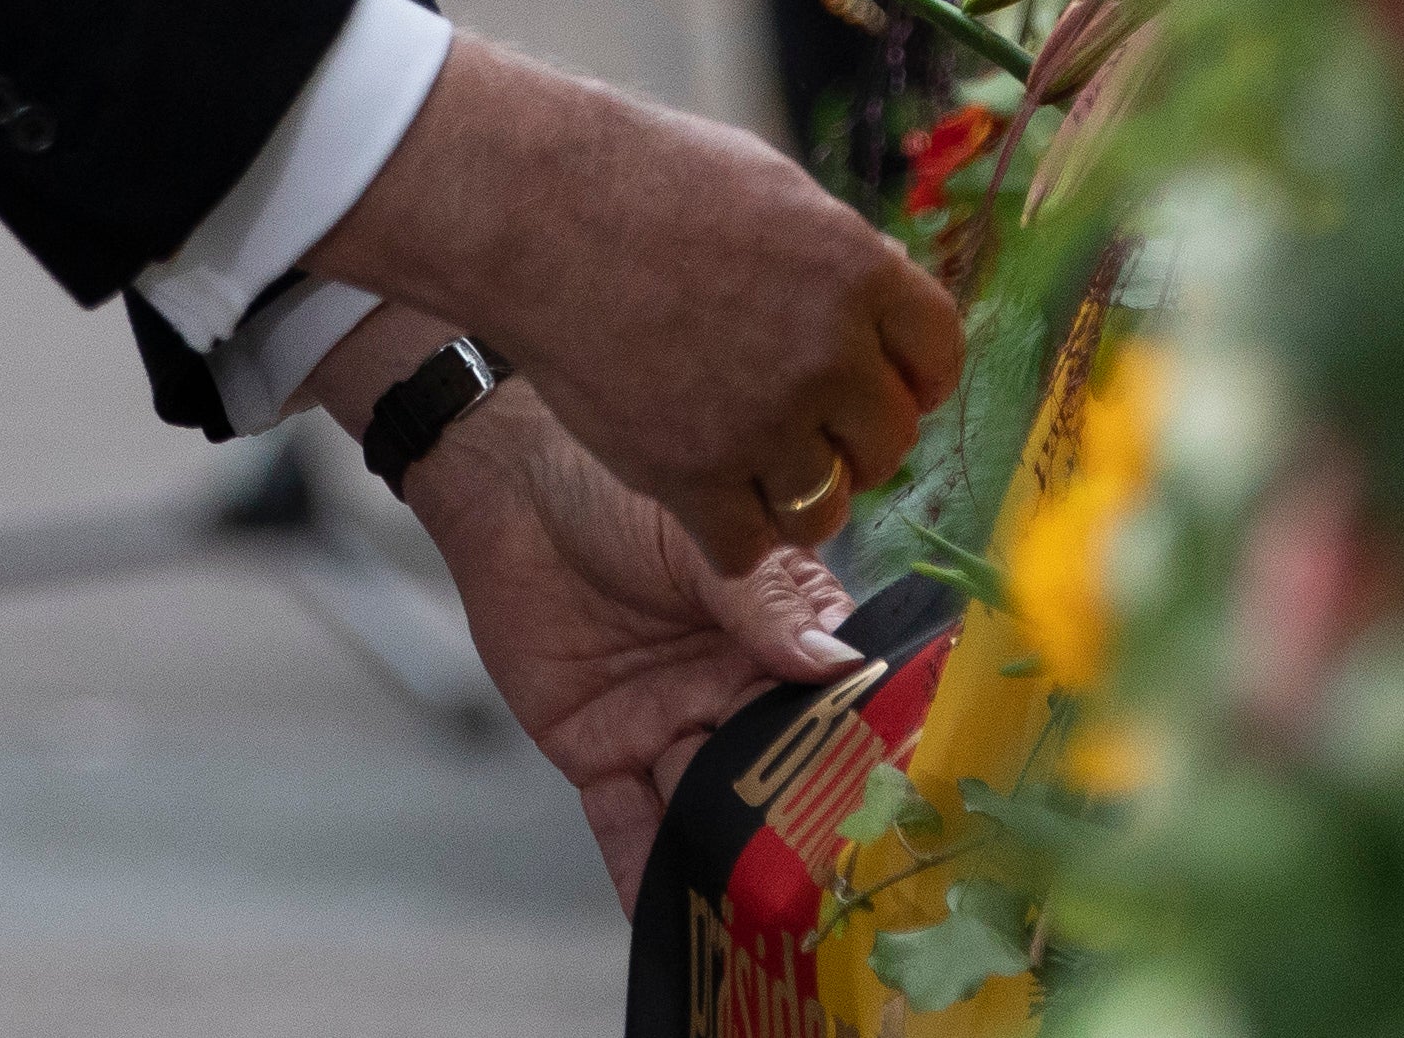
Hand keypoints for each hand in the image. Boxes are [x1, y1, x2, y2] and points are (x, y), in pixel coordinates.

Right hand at [309, 42, 962, 571]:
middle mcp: (826, 355)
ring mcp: (760, 421)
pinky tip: (701, 488)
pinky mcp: (691, 474)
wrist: (536, 208)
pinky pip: (749, 547)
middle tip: (797, 418)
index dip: (907, 374)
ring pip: (825, 510)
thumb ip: (844, 266)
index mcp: (859, 273)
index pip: (939, 362)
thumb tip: (889, 316)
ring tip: (751, 459)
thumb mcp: (778, 194)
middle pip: (888, 444)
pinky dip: (729, 529)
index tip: (870, 377)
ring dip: (796, 493)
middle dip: (850, 437)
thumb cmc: (650, 181)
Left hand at [312, 317, 859, 908]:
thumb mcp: (703, 538)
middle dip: (801, 820)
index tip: (894, 793)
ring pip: (710, 806)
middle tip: (830, 873)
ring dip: (731, 854)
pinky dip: (646, 874)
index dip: (860, 746)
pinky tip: (672, 918)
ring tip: (761, 909)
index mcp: (779, 634)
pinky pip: (627, 824)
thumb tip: (839, 660)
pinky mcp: (602, 754)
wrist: (509, 486)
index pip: (832, 702)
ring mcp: (670, 726)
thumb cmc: (618, 489)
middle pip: (777, 769)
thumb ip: (765, 603)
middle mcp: (734, 692)